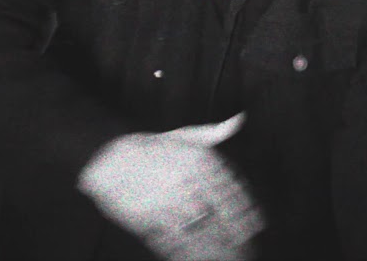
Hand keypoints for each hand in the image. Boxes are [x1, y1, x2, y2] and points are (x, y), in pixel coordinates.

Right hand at [77, 112, 264, 260]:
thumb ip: (215, 131)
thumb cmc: (152, 147)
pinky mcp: (153, 216)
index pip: (232, 190)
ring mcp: (171, 200)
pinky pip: (177, 238)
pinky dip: (189, 250)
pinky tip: (197, 255)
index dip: (246, 211)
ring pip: (202, 228)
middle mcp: (189, 180)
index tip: (254, 224)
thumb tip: (240, 119)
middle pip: (221, 212)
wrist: (111, 157)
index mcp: (200, 160)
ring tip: (227, 256)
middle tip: (246, 245)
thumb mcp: (185, 135)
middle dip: (236, 231)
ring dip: (217, 245)